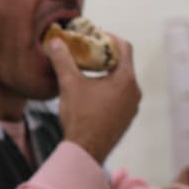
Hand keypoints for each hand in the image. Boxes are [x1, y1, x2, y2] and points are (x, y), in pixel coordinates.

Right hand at [46, 34, 139, 163]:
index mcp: (126, 79)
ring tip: (87, 73)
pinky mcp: (126, 119)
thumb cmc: (80, 117)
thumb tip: (54, 42)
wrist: (85, 151)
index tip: (94, 37)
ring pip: (122, 82)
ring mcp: (132, 107)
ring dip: (107, 74)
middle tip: (87, 54)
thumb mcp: (69, 84)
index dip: (109, 38)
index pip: (124, 47)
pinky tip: (91, 95)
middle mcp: (134, 92)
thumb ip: (62, 60)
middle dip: (106, 56)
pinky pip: (121, 97)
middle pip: (124, 64)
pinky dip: (109, 90)